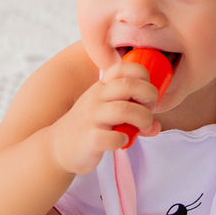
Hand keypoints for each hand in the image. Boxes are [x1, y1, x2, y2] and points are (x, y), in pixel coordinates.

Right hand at [47, 61, 161, 175]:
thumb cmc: (89, 126)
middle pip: (128, 85)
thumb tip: (156, 127)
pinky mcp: (89, 139)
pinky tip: (123, 142)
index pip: (123, 67)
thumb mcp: (108, 113)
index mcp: (102, 87)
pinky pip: (112, 137)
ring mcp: (91, 118)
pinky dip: (123, 140)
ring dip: (142, 119)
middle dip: (149, 96)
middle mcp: (96, 98)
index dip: (143, 76)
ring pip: (123, 110)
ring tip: (143, 128)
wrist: (58, 146)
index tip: (146, 93)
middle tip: (149, 111)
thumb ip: (133, 116)